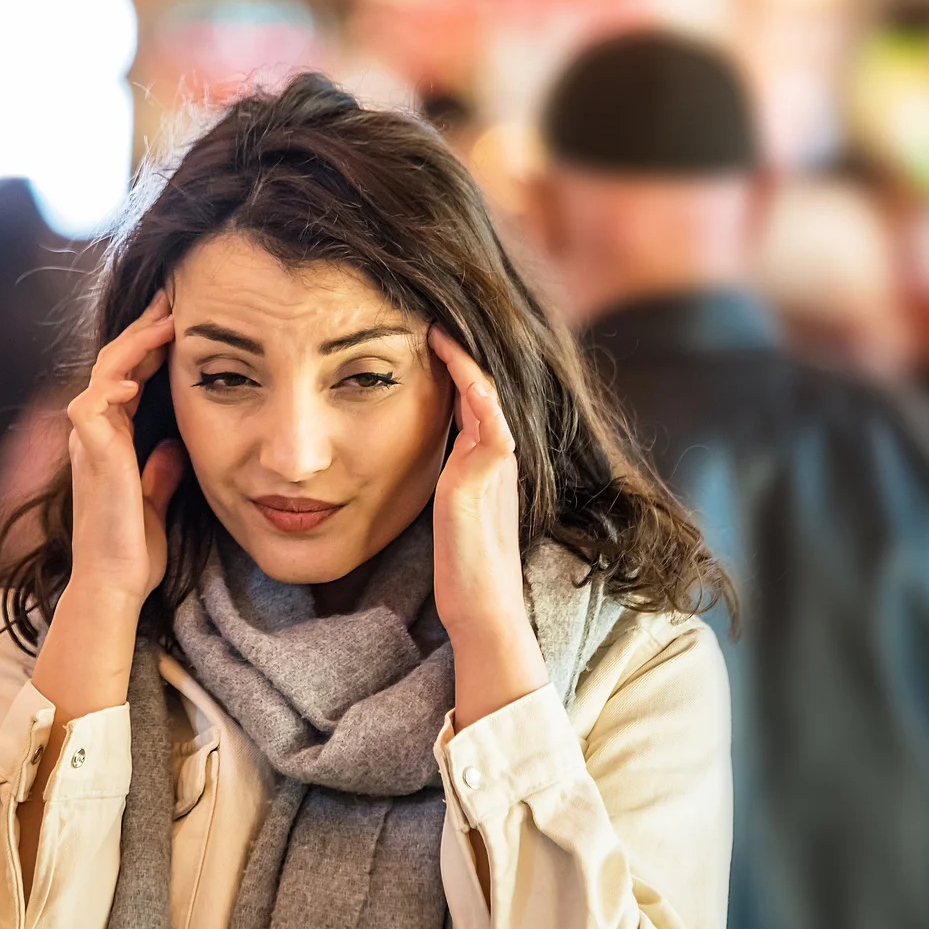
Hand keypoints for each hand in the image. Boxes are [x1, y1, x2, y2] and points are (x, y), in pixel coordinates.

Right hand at [63, 290, 185, 613]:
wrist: (115, 584)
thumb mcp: (155, 500)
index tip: (177, 322)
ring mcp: (88, 441)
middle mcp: (94, 434)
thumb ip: (161, 472)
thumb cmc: (133, 550)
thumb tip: (174, 447)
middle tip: (173, 301)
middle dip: (143, 331)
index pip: (126, 378)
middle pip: (113, 364)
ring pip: (103, 372)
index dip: (149, 349)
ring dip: (135, 344)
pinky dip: (113, 384)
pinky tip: (139, 372)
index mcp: (109, 441)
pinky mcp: (90, 454)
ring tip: (166, 320)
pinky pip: (92, 404)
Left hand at [429, 327, 542, 724]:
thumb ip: (449, 486)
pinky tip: (454, 362)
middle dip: (461, 355)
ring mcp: (494, 466)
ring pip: (487, 396)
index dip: (457, 372)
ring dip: (464, 360)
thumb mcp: (453, 516)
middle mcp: (497, 460)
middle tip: (433, 319)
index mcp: (488, 467)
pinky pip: (486, 419)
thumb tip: (431, 469)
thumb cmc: (464, 571)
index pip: (475, 404)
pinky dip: (473, 387)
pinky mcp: (483, 478)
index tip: (431, 341)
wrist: (483, 609)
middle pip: (484, 391)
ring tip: (438, 327)